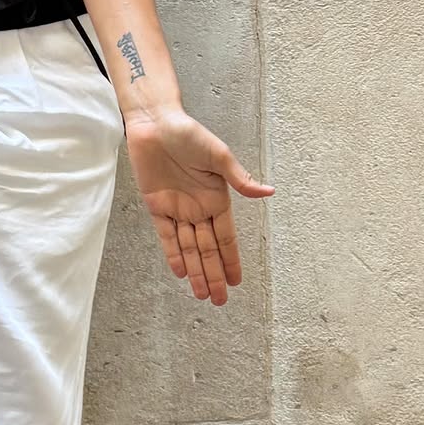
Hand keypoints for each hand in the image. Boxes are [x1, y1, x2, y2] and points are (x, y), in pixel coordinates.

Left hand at [123, 105, 274, 305]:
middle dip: (214, 275)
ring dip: (196, 271)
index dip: (231, 260)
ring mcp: (177, 209)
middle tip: (220, 301)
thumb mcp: (218, 155)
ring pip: (189, 248)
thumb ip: (239, 178)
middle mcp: (199, 208)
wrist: (155, 124)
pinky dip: (173, 254)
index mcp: (217, 199)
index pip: (226, 238)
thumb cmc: (189, 133)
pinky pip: (166, 236)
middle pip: (208, 250)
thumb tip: (268, 192)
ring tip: (203, 295)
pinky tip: (182, 273)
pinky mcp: (156, 206)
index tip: (237, 281)